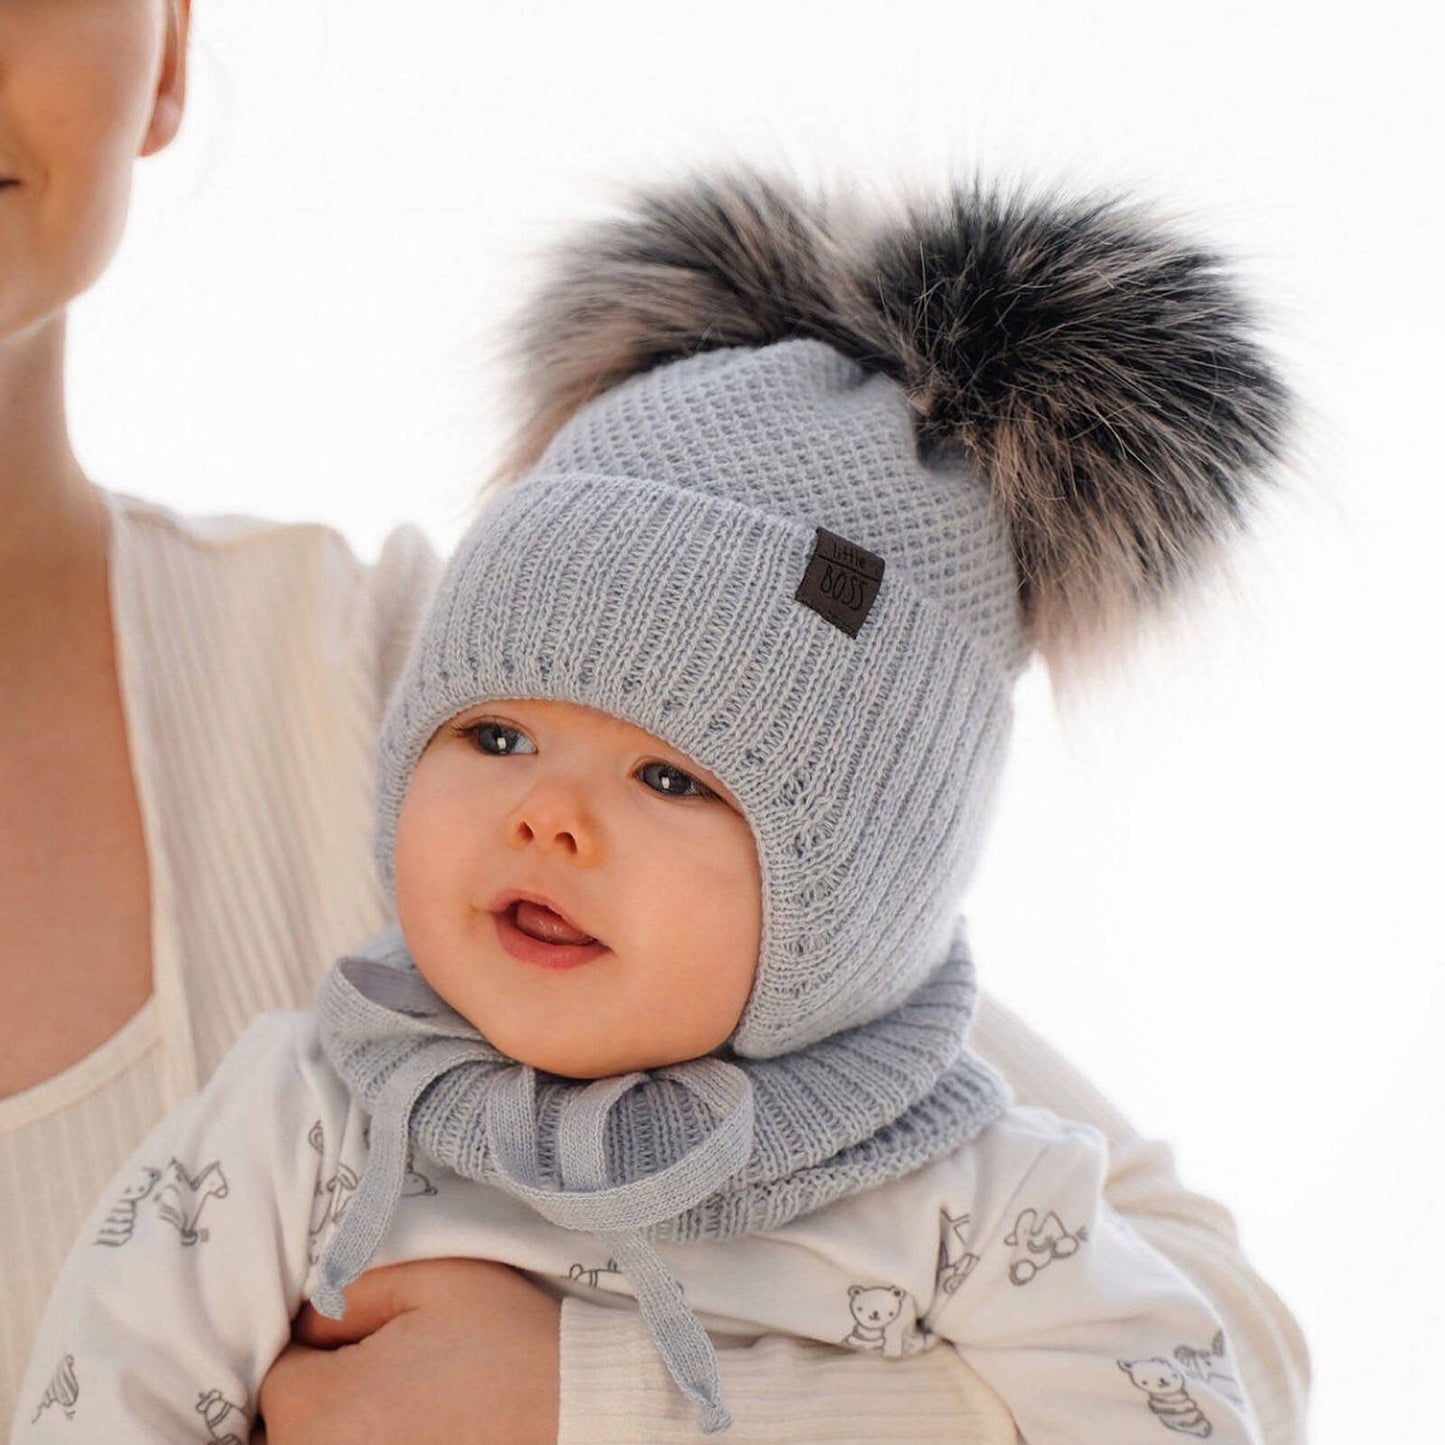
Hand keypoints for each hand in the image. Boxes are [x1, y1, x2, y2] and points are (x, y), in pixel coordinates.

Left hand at [258, 1257, 560, 1444]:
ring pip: (311, 1444)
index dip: (326, 1346)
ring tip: (407, 1410)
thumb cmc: (507, 1346)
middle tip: (393, 1378)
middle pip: (287, 1424)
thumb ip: (350, 1288)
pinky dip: (371, 1442)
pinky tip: (417, 1431)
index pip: (280, 1370)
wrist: (578, 1414)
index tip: (377, 1341)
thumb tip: (308, 1317)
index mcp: (323, 1408)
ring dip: (345, 1428)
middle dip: (324, 1396)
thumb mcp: (433, 1281)